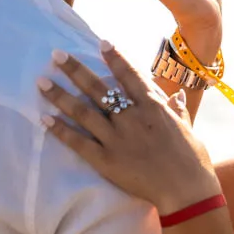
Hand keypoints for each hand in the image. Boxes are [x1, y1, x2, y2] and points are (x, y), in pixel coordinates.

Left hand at [38, 44, 220, 214]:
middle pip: (98, 88)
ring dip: (60, 96)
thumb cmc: (192, 159)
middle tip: (56, 55)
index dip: (114, 58)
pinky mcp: (106, 161)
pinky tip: (45, 119)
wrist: (186, 191)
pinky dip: (61, 131)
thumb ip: (177, 109)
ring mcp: (116, 139)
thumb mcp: (187, 128)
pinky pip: (79, 142)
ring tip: (41, 82)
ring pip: (83, 112)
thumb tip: (176, 95)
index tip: (100, 42)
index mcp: (152, 107)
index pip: (129, 75)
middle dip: (75, 70)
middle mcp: (131, 118)